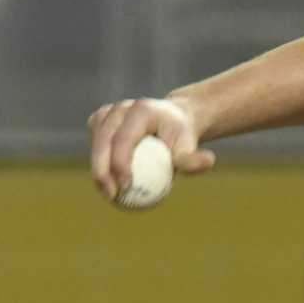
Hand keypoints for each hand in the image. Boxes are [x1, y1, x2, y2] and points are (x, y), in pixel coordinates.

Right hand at [87, 95, 215, 200]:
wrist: (172, 121)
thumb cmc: (181, 137)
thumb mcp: (188, 148)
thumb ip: (192, 159)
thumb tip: (208, 162)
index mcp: (141, 111)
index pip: (124, 139)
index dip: (120, 164)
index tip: (125, 187)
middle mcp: (121, 108)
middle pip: (103, 141)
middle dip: (102, 170)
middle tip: (111, 195)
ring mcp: (108, 112)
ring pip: (96, 143)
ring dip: (97, 169)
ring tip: (108, 194)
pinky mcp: (101, 120)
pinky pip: (95, 144)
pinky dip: (99, 163)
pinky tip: (107, 184)